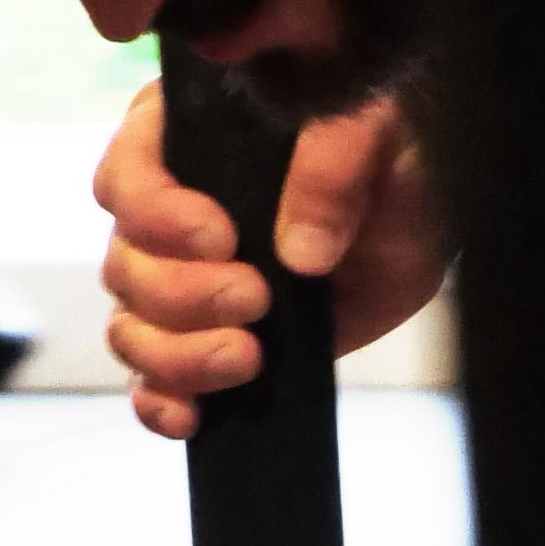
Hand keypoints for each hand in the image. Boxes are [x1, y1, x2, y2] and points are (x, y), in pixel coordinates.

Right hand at [94, 83, 445, 435]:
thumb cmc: (389, 155)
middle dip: (183, 294)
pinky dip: (162, 401)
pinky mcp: (203, 341)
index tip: (222, 237)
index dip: (158, 214)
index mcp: (184, 139)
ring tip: (248, 356)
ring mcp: (177, 284)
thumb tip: (300, 252)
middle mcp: (163, 213)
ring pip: (132, 329)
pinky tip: (191, 416)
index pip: (127, 174)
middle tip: (255, 299)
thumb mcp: (379, 130)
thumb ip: (336, 164)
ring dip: (179, 354)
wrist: (419, 222)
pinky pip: (152, 380)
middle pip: (125, 265)